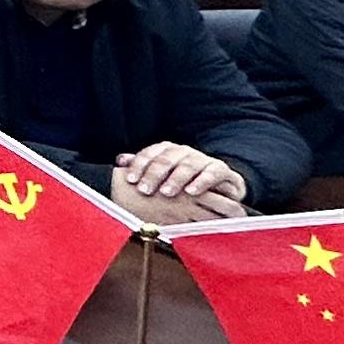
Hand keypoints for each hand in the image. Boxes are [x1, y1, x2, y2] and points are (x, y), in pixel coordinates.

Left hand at [114, 144, 244, 209]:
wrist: (220, 191)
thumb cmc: (183, 185)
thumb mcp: (162, 178)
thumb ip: (143, 167)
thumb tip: (120, 160)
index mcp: (168, 151)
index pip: (151, 153)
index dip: (139, 165)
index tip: (131, 180)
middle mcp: (185, 152)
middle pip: (168, 158)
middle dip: (154, 174)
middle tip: (145, 190)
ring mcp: (205, 160)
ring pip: (189, 164)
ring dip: (176, 178)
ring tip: (166, 192)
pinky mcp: (223, 171)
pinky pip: (213, 172)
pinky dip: (202, 181)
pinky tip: (192, 192)